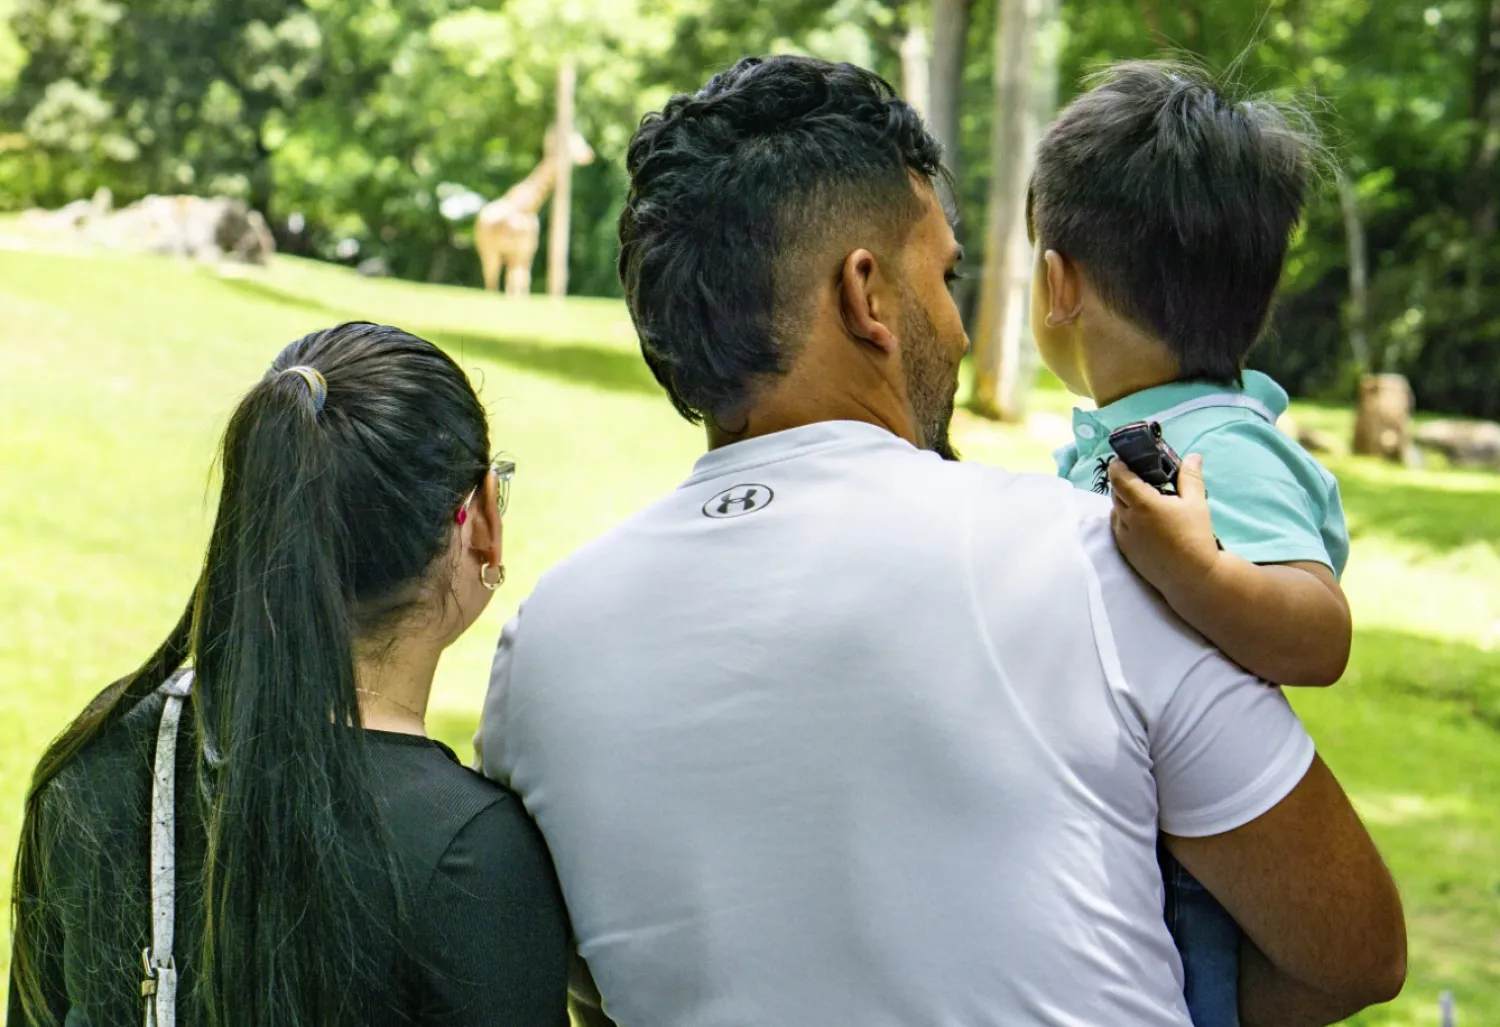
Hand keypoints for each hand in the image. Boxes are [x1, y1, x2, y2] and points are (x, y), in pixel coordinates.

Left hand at [1108, 453, 1221, 597]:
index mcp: (1143, 504)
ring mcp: (1124, 536)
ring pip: (1115, 510)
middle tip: (1136, 476)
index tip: (1121, 460)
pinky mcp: (1125, 550)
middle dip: (1122, 481)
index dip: (1117, 466)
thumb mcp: (1196, 502)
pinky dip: (1123, 518)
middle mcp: (1128, 519)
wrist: (1191, 576)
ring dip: (1122, 500)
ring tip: (1140, 497)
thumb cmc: (1195, 537)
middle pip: (1115, 492)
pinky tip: (1138, 519)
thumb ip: (1190, 477)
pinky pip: (1117, 527)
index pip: (1119, 478)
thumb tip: (1194, 456)